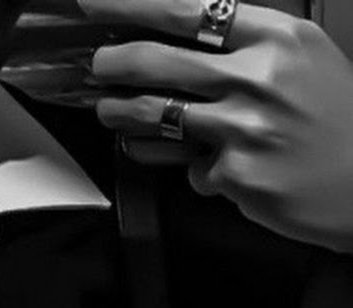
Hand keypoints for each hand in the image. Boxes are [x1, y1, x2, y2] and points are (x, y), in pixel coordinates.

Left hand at [82, 0, 352, 253]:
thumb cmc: (333, 122)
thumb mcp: (301, 61)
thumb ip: (245, 48)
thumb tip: (177, 39)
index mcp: (278, 39)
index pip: (190, 10)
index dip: (134, 5)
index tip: (95, 1)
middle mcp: (260, 78)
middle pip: (160, 61)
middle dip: (115, 62)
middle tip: (100, 64)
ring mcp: (245, 129)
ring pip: (156, 115)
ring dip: (121, 112)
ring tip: (112, 111)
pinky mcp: (234, 175)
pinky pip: (188, 167)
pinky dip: (190, 167)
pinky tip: (206, 166)